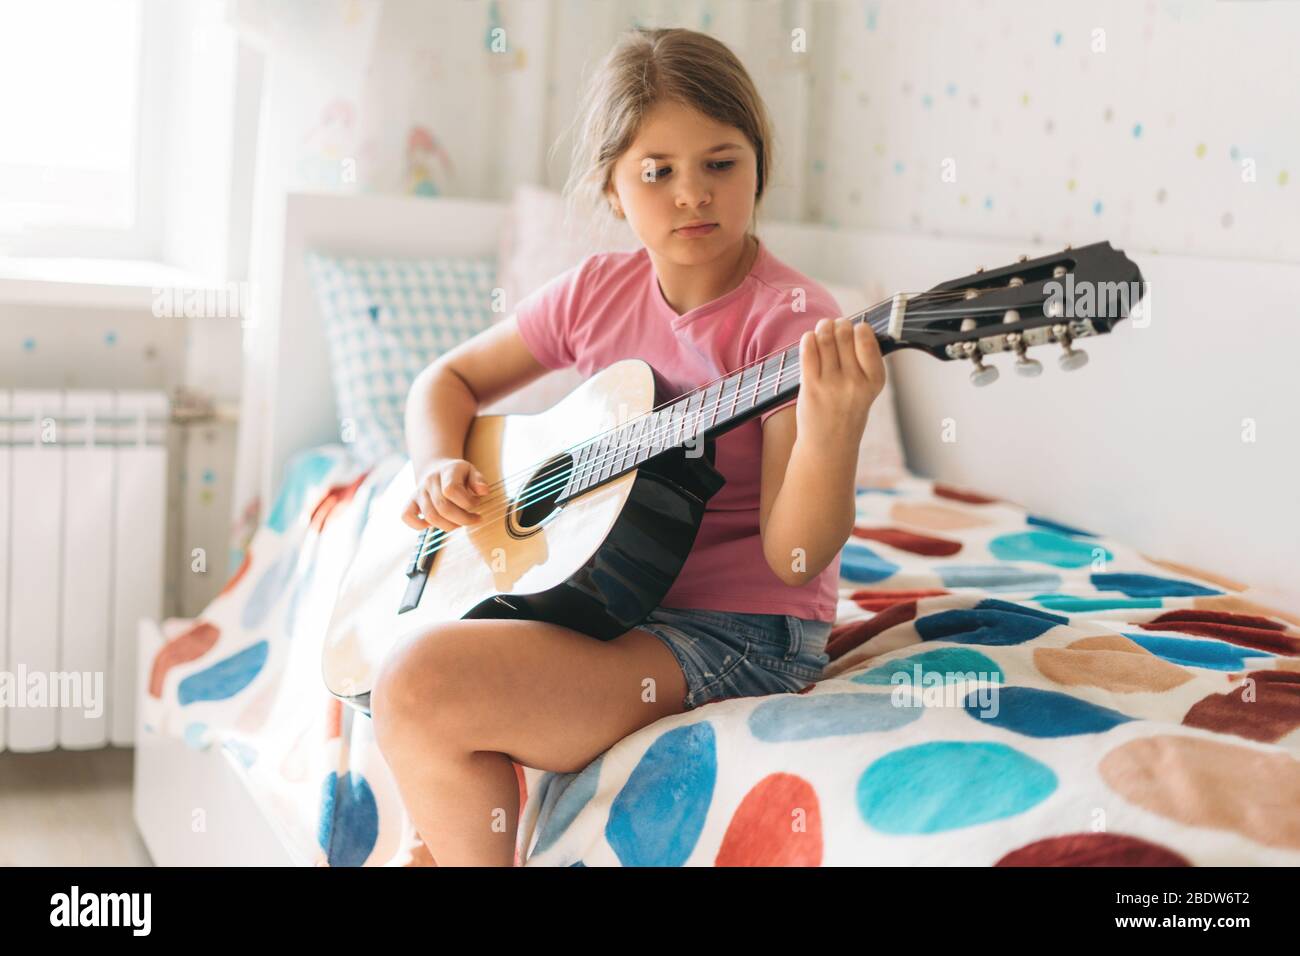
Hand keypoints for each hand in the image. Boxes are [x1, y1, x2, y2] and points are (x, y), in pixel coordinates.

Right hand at [402, 457, 490, 530]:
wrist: (437, 469)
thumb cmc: (458, 474)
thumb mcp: (472, 471)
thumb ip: (479, 481)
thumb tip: (483, 491)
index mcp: (446, 471)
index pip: (451, 490)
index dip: (467, 502)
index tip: (477, 504)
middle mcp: (429, 481)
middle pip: (442, 507)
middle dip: (463, 519)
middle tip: (474, 519)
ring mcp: (418, 492)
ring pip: (430, 516)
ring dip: (449, 526)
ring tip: (460, 523)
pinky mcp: (410, 502)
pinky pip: (406, 516)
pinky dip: (419, 526)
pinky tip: (435, 524)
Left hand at [794, 317, 885, 449]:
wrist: (829, 445)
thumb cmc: (847, 413)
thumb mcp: (867, 390)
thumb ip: (863, 362)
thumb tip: (850, 327)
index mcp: (874, 380)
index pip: (867, 340)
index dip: (859, 328)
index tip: (855, 329)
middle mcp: (855, 381)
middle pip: (845, 334)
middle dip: (838, 325)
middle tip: (835, 327)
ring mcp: (832, 384)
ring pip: (825, 339)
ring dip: (822, 328)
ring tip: (822, 329)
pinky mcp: (811, 387)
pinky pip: (808, 352)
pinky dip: (808, 339)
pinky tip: (809, 339)